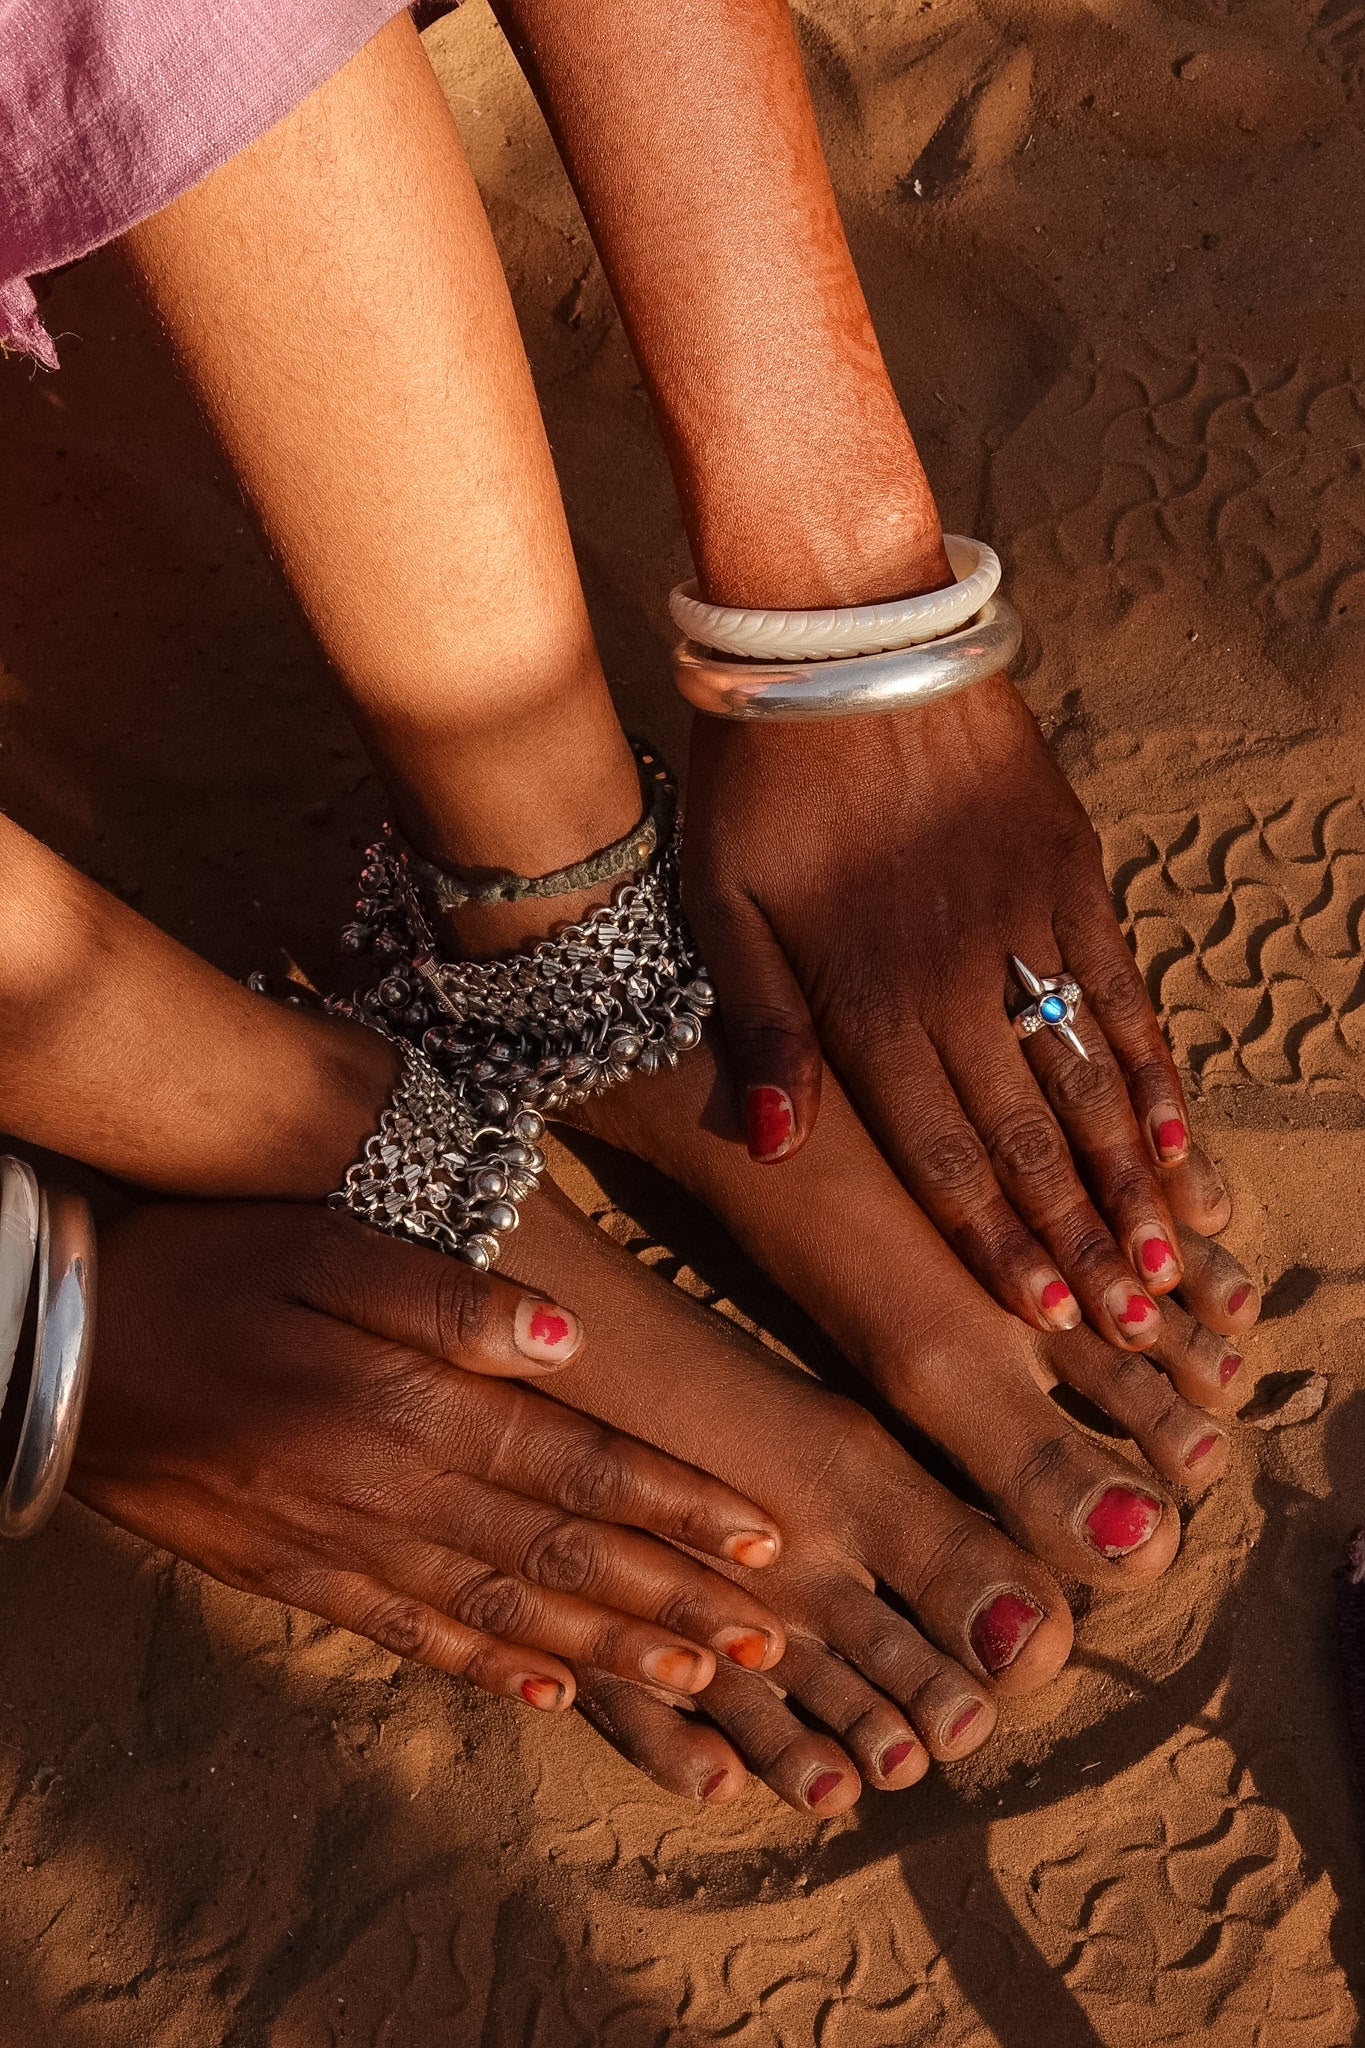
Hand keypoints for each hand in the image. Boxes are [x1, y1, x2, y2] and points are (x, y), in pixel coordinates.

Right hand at [72, 1203, 788, 1711]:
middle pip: (565, 1557)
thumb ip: (450, 1300)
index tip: (768, 1540)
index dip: (680, 1508)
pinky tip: (547, 1694)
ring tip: (703, 1679)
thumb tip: (571, 1341)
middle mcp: (396, 1492)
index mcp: (417, 1406)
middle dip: (676, 1598)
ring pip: (508, 1612)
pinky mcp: (300, 1575)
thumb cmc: (207, 1269)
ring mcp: (347, 1546)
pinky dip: (489, 1668)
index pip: (582, 1467)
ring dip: (612, 1650)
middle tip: (773, 1637)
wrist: (66, 1351)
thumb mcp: (327, 1246)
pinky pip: (413, 1636)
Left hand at [684, 673, 1218, 1351]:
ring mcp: (1023, 921)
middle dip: (1079, 1237)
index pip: (938, 1148)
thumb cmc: (759, 777)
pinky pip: (1123, 988)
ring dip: (1132, 1176)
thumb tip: (779, 1148)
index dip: (993, 1239)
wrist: (842, 632)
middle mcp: (953, 975)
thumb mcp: (720, 902)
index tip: (1042, 1319)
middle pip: (1028, 1132)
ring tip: (1172, 1259)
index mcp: (862, 995)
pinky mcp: (1070, 868)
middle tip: (1133, 1326)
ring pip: (1089, 1074)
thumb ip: (762, 1027)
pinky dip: (1156, 1069)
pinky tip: (1184, 1137)